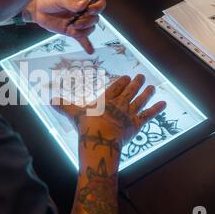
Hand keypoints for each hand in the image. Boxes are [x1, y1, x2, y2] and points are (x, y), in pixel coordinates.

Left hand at [24, 0, 105, 53]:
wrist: (38, 10)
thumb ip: (71, 2)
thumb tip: (83, 4)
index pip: (99, 3)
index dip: (97, 7)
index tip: (89, 10)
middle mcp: (83, 11)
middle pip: (95, 18)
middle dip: (86, 21)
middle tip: (76, 21)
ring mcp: (79, 22)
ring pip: (90, 29)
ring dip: (83, 31)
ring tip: (72, 28)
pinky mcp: (73, 31)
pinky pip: (82, 39)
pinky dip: (87, 45)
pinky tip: (90, 50)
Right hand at [52, 75, 166, 164]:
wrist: (100, 137)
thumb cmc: (86, 125)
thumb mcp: (73, 113)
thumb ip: (63, 105)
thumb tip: (49, 99)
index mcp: (106, 99)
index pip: (116, 87)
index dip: (122, 82)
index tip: (127, 77)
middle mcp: (120, 103)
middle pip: (130, 91)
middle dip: (136, 83)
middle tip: (141, 76)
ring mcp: (129, 112)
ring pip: (140, 100)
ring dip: (147, 93)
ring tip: (151, 86)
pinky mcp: (137, 123)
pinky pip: (149, 114)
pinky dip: (157, 109)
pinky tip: (164, 104)